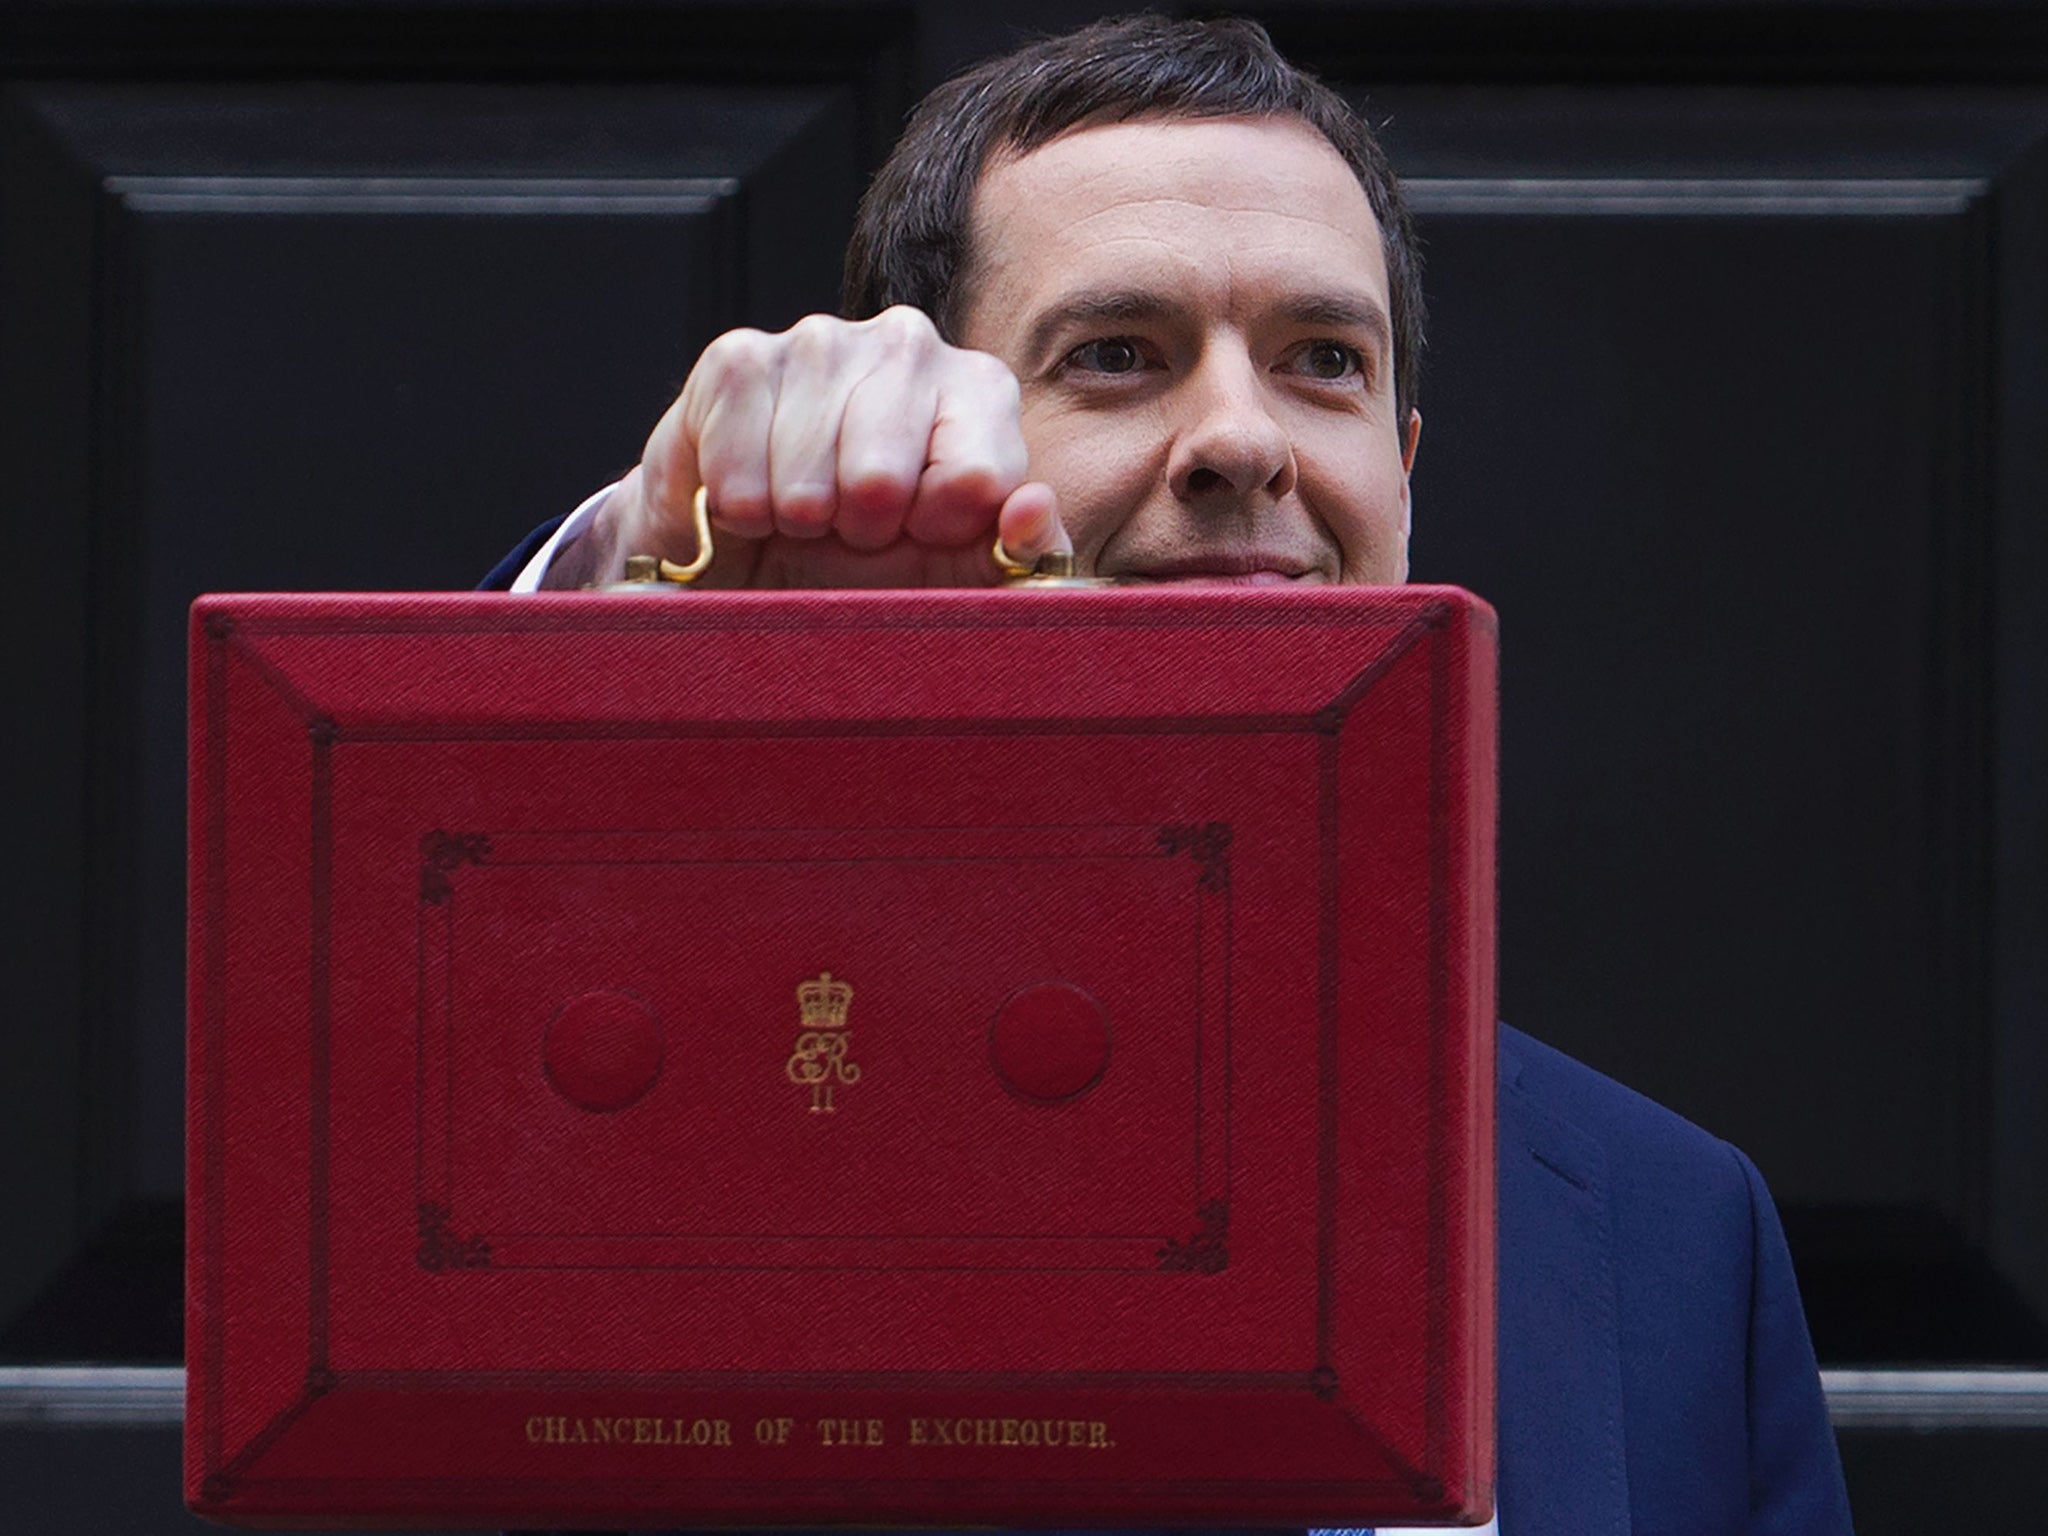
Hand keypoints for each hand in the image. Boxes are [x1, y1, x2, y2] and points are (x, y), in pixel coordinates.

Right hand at [548, 307, 1065, 588]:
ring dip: (798, 520)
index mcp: (982, 390)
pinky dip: (740, 507)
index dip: (936, 530)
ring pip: (809, 482)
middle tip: (851, 525)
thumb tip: (1033, 509)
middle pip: (882, 480)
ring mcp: (822, 340)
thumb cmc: (878, 558)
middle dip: (860, 529)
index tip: (918, 530)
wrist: (763, 552)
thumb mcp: (965, 573)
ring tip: (804, 510)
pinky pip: (737, 468)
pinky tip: (754, 494)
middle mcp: (910, 344)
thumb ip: (1026, 556)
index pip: (977, 478)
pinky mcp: (740, 357)